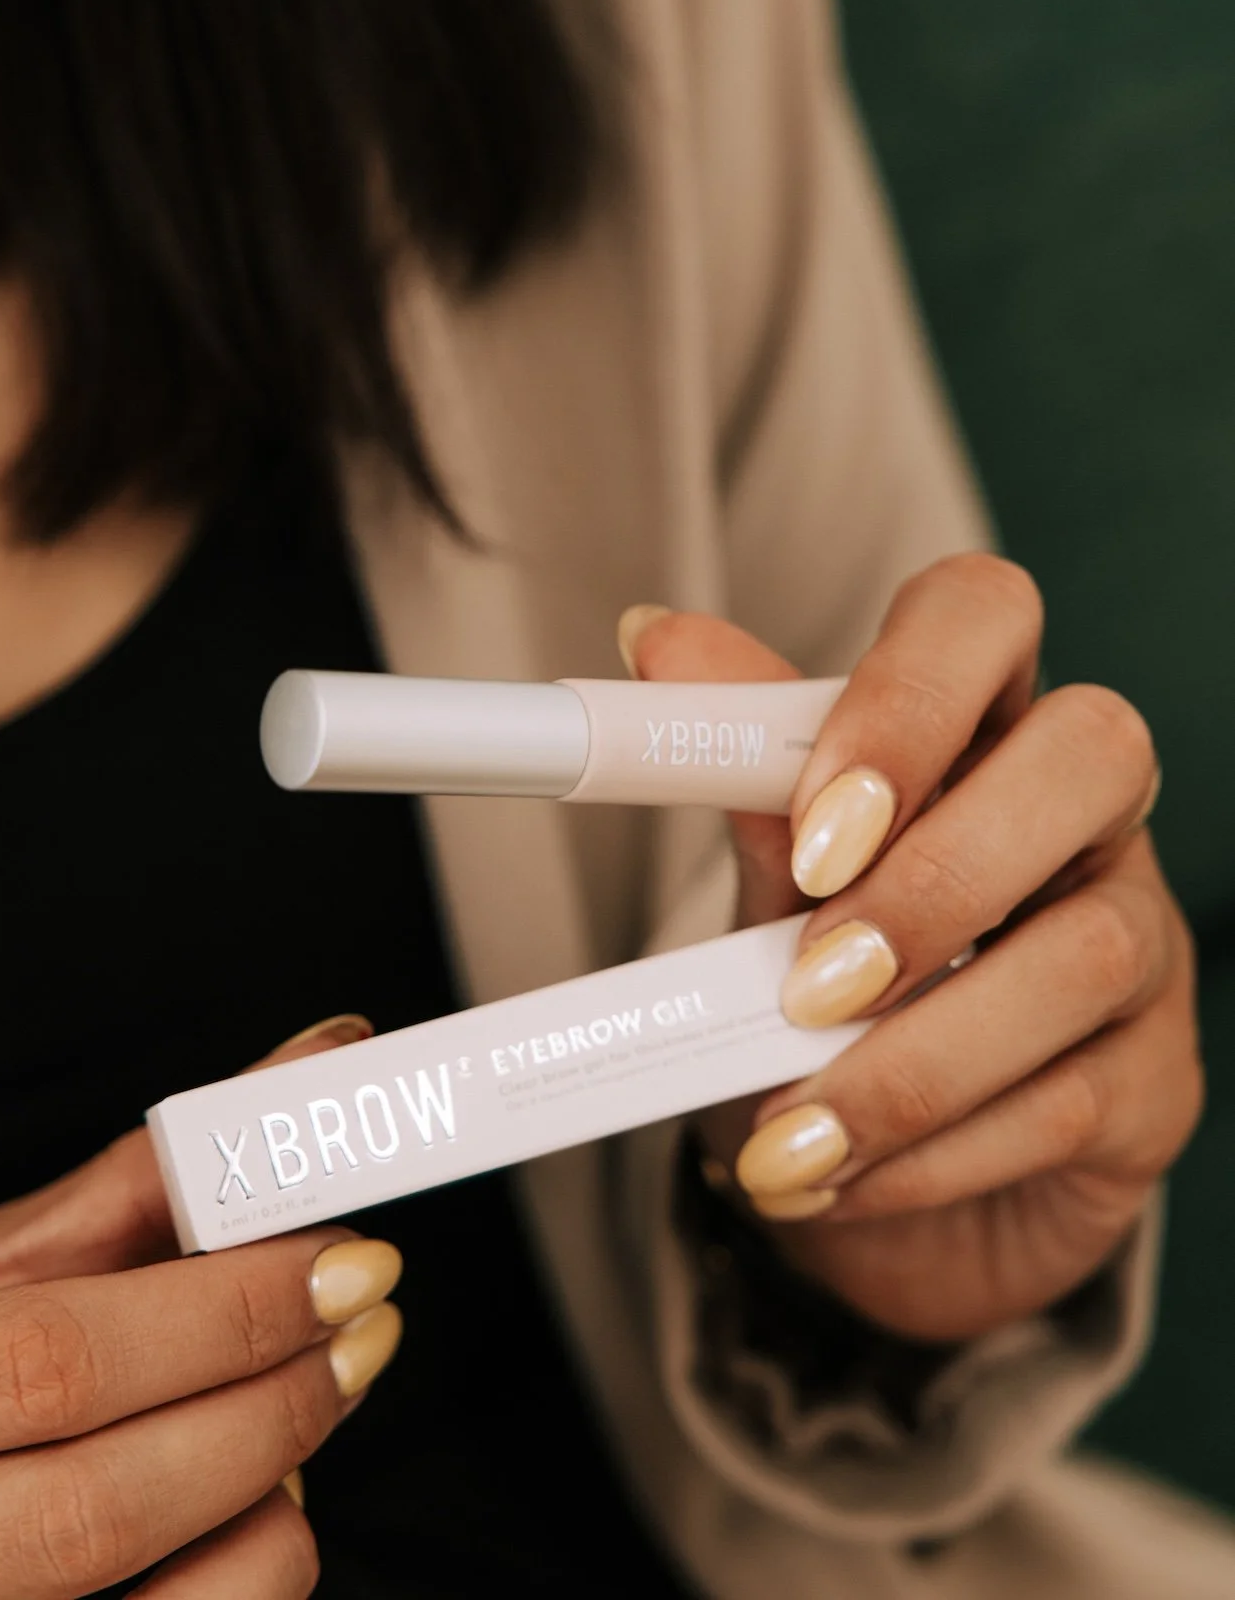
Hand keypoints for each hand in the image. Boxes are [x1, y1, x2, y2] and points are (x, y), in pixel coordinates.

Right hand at [0, 1017, 401, 1598]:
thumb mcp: (21, 1250)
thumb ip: (167, 1166)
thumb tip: (329, 1057)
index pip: (55, 1363)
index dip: (219, 1315)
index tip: (341, 1257)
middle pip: (103, 1502)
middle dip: (270, 1402)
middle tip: (364, 1317)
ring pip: (163, 1592)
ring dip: (277, 1476)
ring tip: (320, 1384)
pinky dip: (264, 1554)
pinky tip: (265, 1485)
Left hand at [622, 554, 1200, 1342]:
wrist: (871, 1194)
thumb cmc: (828, 1002)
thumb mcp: (773, 886)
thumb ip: (744, 774)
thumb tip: (656, 639)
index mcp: (979, 728)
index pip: (986, 615)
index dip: (908, 697)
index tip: (812, 820)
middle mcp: (1080, 816)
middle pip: (1094, 751)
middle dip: (940, 872)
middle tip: (812, 979)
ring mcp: (1141, 943)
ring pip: (1087, 952)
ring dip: (915, 1051)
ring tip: (789, 1123)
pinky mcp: (1154, 1085)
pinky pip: (1070, 1103)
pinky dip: (930, 1149)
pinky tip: (836, 1172)